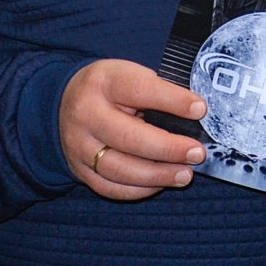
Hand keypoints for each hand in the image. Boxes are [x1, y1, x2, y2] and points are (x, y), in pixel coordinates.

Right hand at [60, 59, 205, 201]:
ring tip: (186, 175)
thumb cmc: (113, 89)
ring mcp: (79, 145)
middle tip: (197, 153)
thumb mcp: (131, 75)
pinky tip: (161, 183)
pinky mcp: (78, 169)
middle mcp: (86, 114)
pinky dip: (138, 190)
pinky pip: (109, 187)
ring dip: (157, 175)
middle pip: (128, 136)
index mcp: (104, 82)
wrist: (64, 102)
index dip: (172, 100)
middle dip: (168, 148)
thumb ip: (160, 91)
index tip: (201, 109)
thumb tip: (198, 114)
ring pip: (118, 168)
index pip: (140, 90)